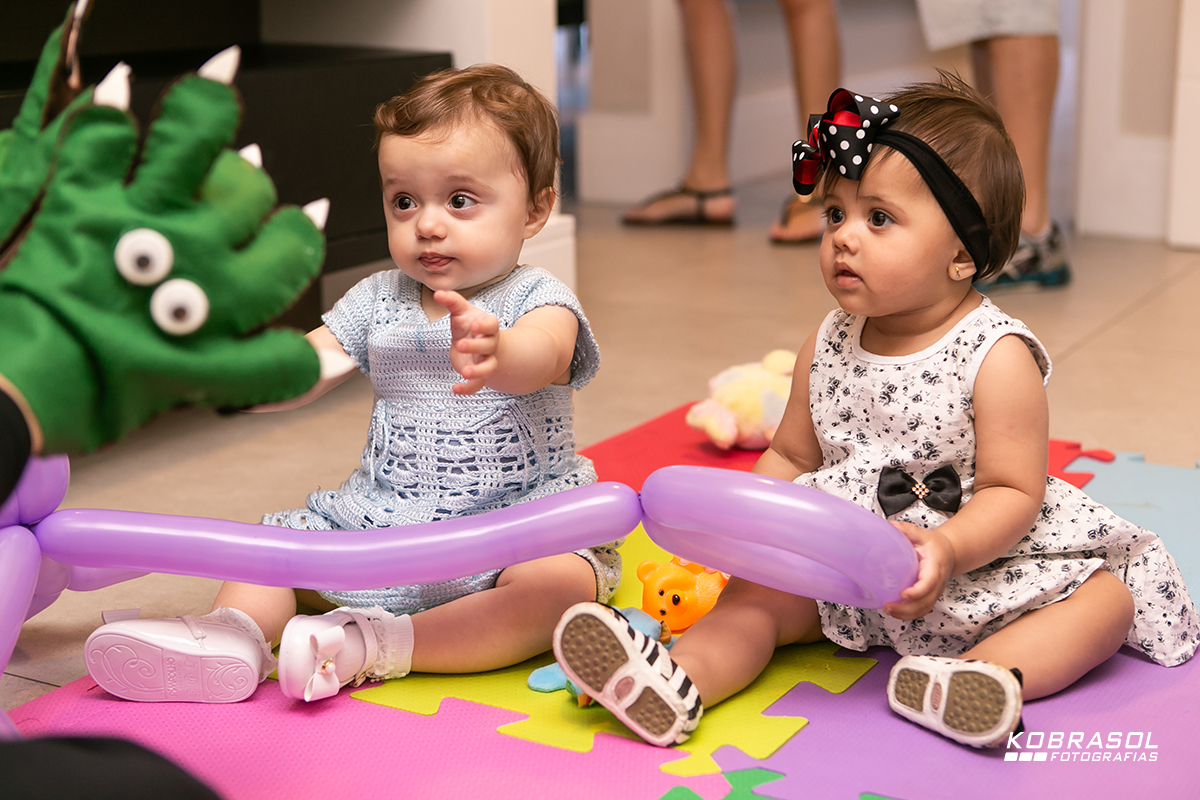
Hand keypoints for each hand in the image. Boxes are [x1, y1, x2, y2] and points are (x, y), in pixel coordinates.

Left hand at [0, 48, 325, 452]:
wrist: (17, 388)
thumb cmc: (101, 396)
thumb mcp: (204, 389)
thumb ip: (274, 372)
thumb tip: (340, 361)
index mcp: (229, 305)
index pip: (295, 252)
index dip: (301, 237)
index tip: (296, 230)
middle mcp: (197, 256)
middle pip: (251, 195)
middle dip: (252, 190)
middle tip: (240, 193)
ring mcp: (139, 222)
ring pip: (195, 143)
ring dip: (205, 112)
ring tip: (213, 89)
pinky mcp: (80, 201)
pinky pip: (102, 135)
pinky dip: (107, 110)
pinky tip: (119, 92)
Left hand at [434, 290, 499, 394]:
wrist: (479, 345)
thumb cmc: (470, 325)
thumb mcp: (462, 312)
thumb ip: (452, 301)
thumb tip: (438, 292)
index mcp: (487, 327)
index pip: (492, 325)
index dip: (485, 326)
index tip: (475, 325)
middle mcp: (490, 345)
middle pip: (489, 346)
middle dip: (476, 346)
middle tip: (460, 345)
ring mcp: (486, 361)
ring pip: (488, 367)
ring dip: (478, 371)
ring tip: (464, 372)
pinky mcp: (479, 375)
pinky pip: (478, 385)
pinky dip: (468, 389)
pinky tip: (455, 389)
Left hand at [882, 520, 955, 620]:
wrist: (949, 553)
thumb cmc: (935, 546)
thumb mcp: (922, 535)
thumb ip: (908, 530)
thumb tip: (891, 526)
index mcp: (935, 568)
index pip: (928, 583)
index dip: (917, 592)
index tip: (903, 594)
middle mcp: (937, 584)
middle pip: (925, 602)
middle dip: (906, 608)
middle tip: (888, 605)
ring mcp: (934, 593)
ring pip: (923, 609)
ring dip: (906, 614)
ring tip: (889, 611)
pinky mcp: (929, 597)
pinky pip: (921, 610)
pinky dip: (909, 615)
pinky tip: (895, 613)